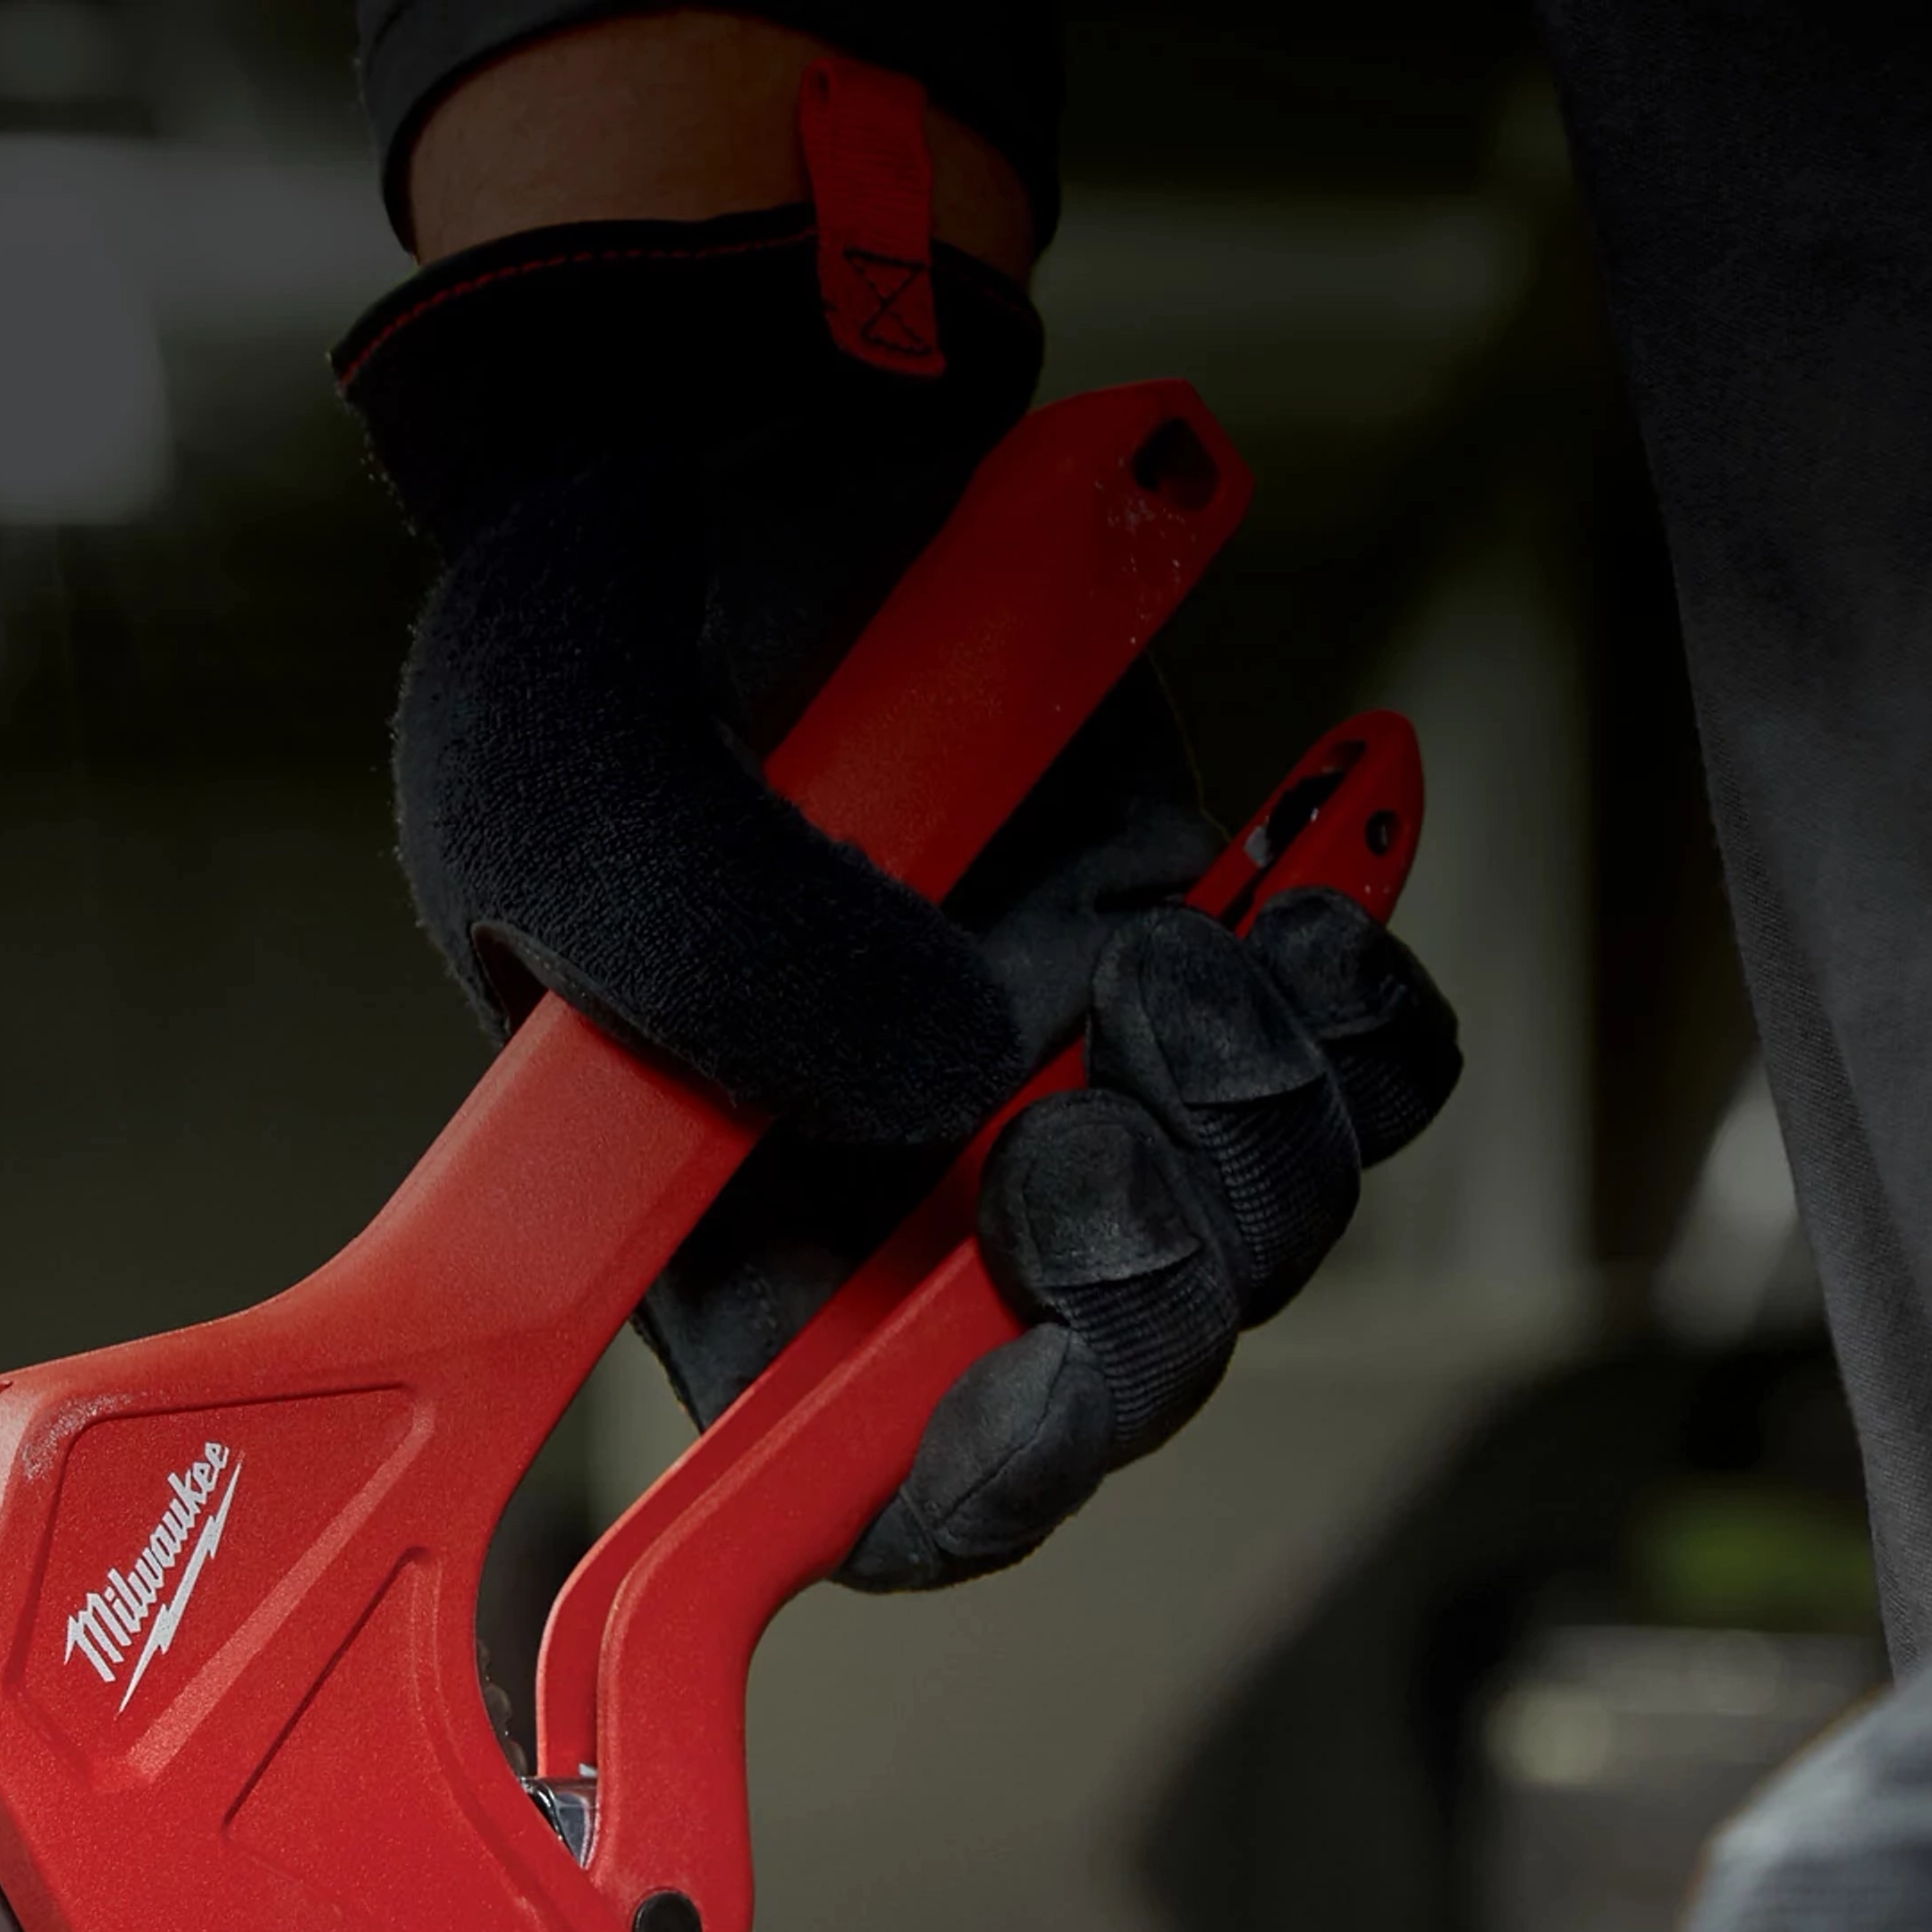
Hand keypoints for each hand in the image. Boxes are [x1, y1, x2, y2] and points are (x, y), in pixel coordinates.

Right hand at [337, 185, 1458, 1587]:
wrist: (743, 437)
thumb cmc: (609, 628)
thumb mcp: (573, 775)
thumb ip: (717, 952)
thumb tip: (949, 1094)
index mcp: (719, 1236)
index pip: (842, 1474)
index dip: (948, 1494)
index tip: (1007, 1403)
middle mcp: (900, 1202)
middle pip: (1092, 1390)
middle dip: (1141, 1306)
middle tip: (1094, 1123)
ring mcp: (1060, 1088)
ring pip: (1247, 1250)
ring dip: (1255, 1144)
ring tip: (1182, 954)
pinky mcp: (1190, 970)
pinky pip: (1351, 1084)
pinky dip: (1358, 1024)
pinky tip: (1294, 910)